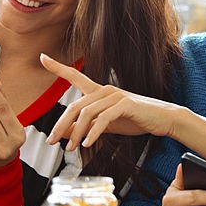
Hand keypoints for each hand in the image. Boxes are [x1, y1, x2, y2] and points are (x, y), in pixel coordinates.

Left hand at [41, 54, 179, 148]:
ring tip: (71, 148)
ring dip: (76, 133)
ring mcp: (116, 96)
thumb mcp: (106, 125)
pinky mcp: (126, 105)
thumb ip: (86, 126)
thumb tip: (65, 132)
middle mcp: (105, 90)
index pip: (76, 76)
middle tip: (51, 141)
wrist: (162, 119)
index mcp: (99, 92)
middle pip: (75, 105)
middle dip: (61, 124)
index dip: (58, 67)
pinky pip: (104, 118)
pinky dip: (93, 132)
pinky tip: (87, 143)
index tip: (43, 58)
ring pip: (87, 113)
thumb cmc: (135, 120)